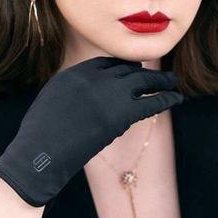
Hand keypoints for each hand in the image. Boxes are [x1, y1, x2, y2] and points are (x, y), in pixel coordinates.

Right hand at [0, 56, 183, 206]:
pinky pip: (151, 101)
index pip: (107, 63)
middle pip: (127, 68)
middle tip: (157, 74)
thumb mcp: (52, 99)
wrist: (40, 153)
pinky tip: (177, 98)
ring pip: (143, 80)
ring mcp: (109, 94)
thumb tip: (90, 93)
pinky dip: (166, 98)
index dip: (122, 67)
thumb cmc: (41, 134)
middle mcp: (95, 78)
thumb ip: (73, 89)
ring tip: (173, 82)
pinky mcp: (121, 115)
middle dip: (143, 71)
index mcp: (76, 72)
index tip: (133, 71)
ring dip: (161, 81)